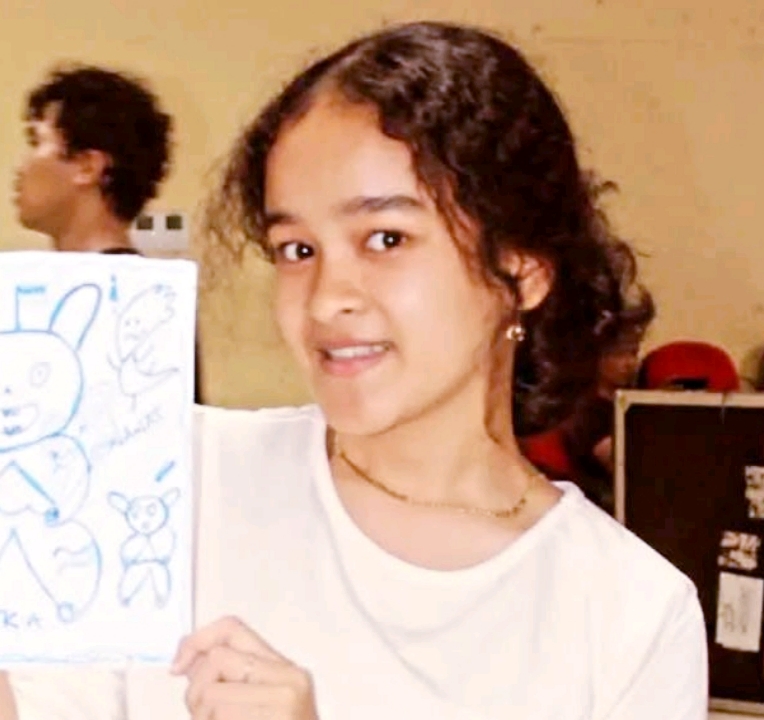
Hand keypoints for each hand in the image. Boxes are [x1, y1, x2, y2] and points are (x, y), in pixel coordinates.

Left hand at [172, 616, 318, 719]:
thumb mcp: (259, 705)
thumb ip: (229, 678)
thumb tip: (186, 659)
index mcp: (286, 669)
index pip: (233, 628)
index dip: (197, 640)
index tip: (178, 665)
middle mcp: (289, 680)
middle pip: (216, 661)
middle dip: (197, 693)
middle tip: (205, 717)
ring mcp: (283, 705)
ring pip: (211, 697)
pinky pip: (218, 719)